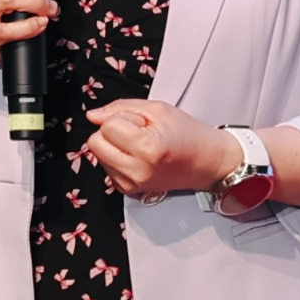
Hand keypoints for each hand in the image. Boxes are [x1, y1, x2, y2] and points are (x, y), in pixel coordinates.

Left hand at [82, 99, 241, 202]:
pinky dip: (118, 159)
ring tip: (141, 145)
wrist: (206, 162)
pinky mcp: (128, 190)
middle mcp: (137, 171)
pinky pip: (107, 167)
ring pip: (98, 155)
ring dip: (114, 146)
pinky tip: (138, 157)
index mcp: (147, 149)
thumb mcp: (157, 109)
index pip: (106, 127)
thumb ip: (120, 108)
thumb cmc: (187, 134)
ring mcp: (132, 184)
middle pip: (94, 143)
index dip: (124, 119)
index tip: (143, 123)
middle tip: (138, 132)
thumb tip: (92, 116)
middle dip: (112, 132)